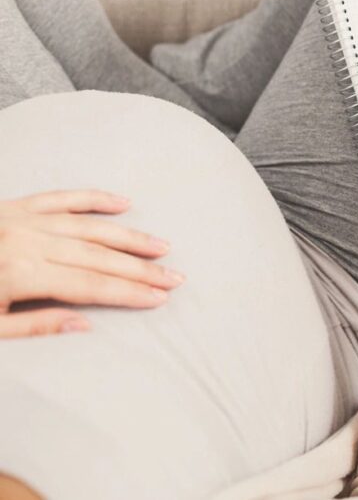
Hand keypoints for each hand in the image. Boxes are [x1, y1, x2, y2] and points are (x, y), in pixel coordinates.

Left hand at [0, 190, 181, 337]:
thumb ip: (32, 328)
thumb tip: (83, 325)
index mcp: (19, 274)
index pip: (89, 285)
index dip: (128, 292)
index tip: (158, 297)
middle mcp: (26, 241)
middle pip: (98, 256)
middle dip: (141, 269)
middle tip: (173, 277)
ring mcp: (23, 219)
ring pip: (89, 226)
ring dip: (129, 237)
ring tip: (161, 247)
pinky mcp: (16, 205)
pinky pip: (62, 197)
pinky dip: (95, 198)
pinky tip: (123, 203)